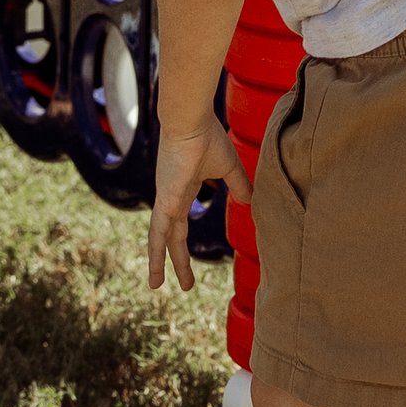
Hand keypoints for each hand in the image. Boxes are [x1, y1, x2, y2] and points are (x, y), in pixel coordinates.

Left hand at [147, 117, 251, 293]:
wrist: (191, 120)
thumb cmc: (207, 137)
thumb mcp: (228, 167)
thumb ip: (239, 185)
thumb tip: (250, 202)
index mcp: (182, 190)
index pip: (180, 223)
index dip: (182, 242)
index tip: (185, 258)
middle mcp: (170, 197)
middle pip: (171, 236)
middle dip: (176, 260)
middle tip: (184, 284)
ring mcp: (165, 200)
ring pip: (159, 239)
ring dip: (158, 263)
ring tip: (155, 286)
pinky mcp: (165, 200)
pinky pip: (158, 233)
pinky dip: (155, 253)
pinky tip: (156, 272)